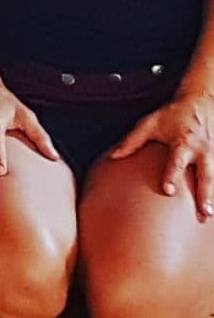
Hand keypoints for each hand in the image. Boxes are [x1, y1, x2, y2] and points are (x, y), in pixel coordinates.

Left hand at [105, 90, 213, 216]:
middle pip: (205, 175)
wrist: (202, 102)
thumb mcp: (150, 123)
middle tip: (204, 212)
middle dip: (205, 194)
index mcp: (183, 143)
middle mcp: (202, 151)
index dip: (172, 176)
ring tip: (209, 215)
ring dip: (213, 197)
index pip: (176, 162)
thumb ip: (132, 140)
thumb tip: (114, 156)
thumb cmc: (173, 115)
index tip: (169, 191)